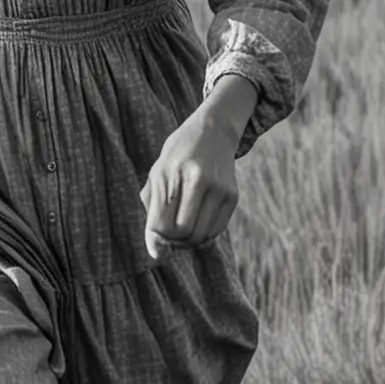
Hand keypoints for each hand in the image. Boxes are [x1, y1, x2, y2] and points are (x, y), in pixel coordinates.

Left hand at [140, 80, 253, 261]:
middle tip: (169, 239)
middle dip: (173, 242)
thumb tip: (156, 252)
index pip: (161, 223)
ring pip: (201, 235)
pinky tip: (197, 227)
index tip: (156, 243)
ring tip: (182, 235)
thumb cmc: (178, 155)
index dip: (156, 240)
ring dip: (188, 242)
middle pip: (182, 232)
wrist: (213, 131)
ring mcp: (218, 188)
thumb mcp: (157, 172)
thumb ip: (152, 208)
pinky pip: (217, 230)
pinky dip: (205, 236)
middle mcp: (197, 180)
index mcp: (171, 173)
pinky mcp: (232, 195)